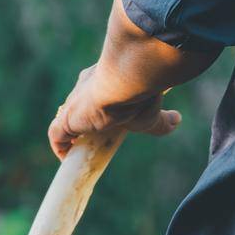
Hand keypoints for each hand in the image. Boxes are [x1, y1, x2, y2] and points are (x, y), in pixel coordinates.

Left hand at [47, 63, 180, 159]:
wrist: (128, 79)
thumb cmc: (142, 90)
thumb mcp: (153, 110)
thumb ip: (163, 119)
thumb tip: (177, 120)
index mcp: (106, 77)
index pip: (98, 91)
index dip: (100, 106)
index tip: (107, 120)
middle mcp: (87, 86)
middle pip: (81, 104)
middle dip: (86, 119)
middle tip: (95, 136)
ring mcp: (75, 102)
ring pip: (69, 118)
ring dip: (73, 133)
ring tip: (81, 150)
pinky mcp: (67, 118)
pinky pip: (57, 134)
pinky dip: (61, 146)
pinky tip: (67, 157)